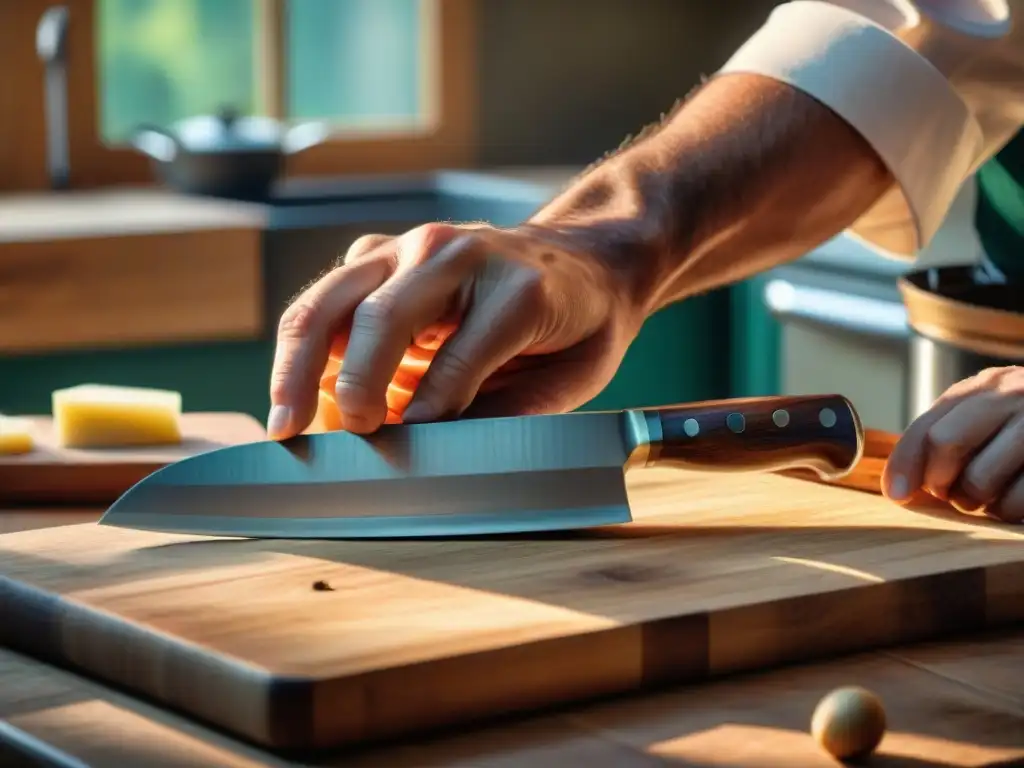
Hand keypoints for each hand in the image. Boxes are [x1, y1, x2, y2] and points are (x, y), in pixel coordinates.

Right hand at [267, 222, 644, 436]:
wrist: (582, 258)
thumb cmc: (578, 325)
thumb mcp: (574, 376)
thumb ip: (513, 410)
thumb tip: (438, 446)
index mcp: (516, 288)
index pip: (460, 356)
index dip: (429, 409)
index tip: (405, 447)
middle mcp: (454, 255)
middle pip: (382, 316)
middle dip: (356, 384)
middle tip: (347, 438)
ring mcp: (410, 247)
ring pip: (332, 299)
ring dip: (299, 363)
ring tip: (286, 422)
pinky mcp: (380, 254)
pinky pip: (328, 297)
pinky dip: (305, 347)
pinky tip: (301, 393)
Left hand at [882, 366, 1023, 522]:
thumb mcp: (992, 417)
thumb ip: (950, 435)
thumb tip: (900, 485)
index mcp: (986, 386)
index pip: (927, 425)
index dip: (905, 463)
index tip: (896, 495)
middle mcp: (1015, 394)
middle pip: (946, 443)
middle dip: (940, 481)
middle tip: (954, 495)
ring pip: (980, 479)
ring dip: (977, 502)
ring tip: (991, 499)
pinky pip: (1020, 500)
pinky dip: (1011, 512)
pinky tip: (1017, 503)